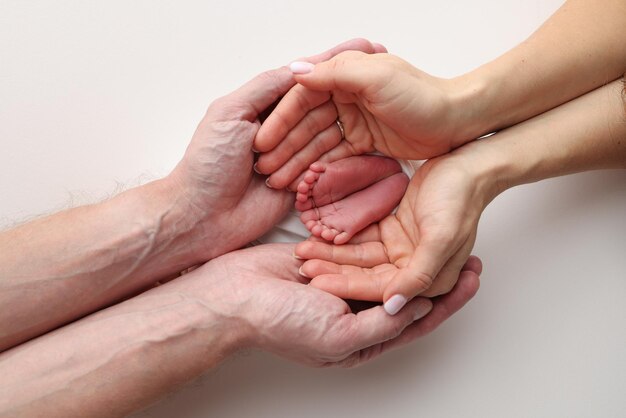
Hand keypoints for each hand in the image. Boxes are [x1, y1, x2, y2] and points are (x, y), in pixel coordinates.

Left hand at [165, 39, 387, 260]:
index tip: (363, 47)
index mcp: (262, 105)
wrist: (203, 217)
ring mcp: (293, 154)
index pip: (304, 78)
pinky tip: (371, 138)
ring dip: (346, 120)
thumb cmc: (207, 164)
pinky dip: (342, 154)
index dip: (332, 62)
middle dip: (351, 87)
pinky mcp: (301, 181)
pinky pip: (327, 165)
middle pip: (321, 103)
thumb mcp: (230, 113)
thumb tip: (300, 67)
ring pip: (327, 132)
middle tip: (383, 67)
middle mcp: (280, 126)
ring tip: (382, 102)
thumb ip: (264, 87)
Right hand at [183, 243, 480, 366]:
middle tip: (469, 252)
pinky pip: (362, 251)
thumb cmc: (279, 323)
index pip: (418, 319)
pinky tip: (401, 226)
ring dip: (415, 254)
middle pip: (410, 292)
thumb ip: (383, 324)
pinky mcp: (329, 262)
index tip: (472, 277)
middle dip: (439, 275)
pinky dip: (382, 241)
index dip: (448, 301)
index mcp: (363, 337)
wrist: (234, 295)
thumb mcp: (340, 337)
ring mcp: (343, 285)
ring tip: (439, 234)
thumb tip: (421, 308)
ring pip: (390, 268)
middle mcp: (357, 312)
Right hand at [253, 52, 470, 188]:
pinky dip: (319, 168)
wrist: (456, 120)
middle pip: (305, 123)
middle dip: (283, 147)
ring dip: (296, 161)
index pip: (302, 99)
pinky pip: (335, 156)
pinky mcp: (366, 142)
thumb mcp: (376, 78)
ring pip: (317, 142)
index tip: (262, 143)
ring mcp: (355, 121)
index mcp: (345, 76)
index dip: (280, 121)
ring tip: (277, 181)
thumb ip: (334, 73)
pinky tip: (303, 182)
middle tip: (264, 170)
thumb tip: (294, 71)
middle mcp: (346, 97)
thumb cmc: (421, 95)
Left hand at [295, 147, 494, 312]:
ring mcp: (402, 250)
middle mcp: (413, 269)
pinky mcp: (394, 231)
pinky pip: (363, 237)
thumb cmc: (460, 198)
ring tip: (304, 250)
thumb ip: (419, 275)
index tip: (318, 282)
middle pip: (366, 275)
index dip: (347, 286)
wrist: (468, 164)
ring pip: (361, 257)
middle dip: (334, 271)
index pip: (380, 289)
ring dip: (334, 254)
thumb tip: (394, 307)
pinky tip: (320, 235)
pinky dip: (343, 237)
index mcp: (430, 280)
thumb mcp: (442, 238)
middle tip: (303, 266)